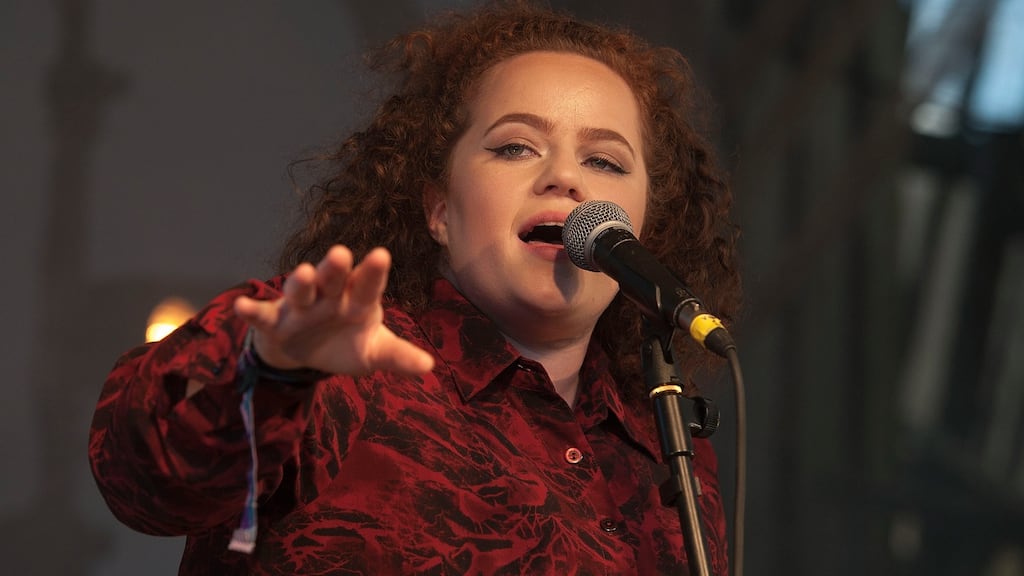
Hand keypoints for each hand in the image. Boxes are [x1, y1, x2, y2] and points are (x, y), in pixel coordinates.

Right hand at [233, 246, 434, 376]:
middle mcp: (329, 296)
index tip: (381, 255)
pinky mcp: (275, 322)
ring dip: (300, 281)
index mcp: (358, 299)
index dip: (373, 272)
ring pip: (299, 290)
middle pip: (332, 278)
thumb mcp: (374, 351)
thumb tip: (429, 367)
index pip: (367, 284)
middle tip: (341, 254)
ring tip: (303, 273)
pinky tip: (241, 306)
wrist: (309, 353)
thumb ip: (398, 356)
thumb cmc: (347, 342)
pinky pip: (262, 315)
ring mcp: (300, 307)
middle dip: (335, 268)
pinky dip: (251, 310)